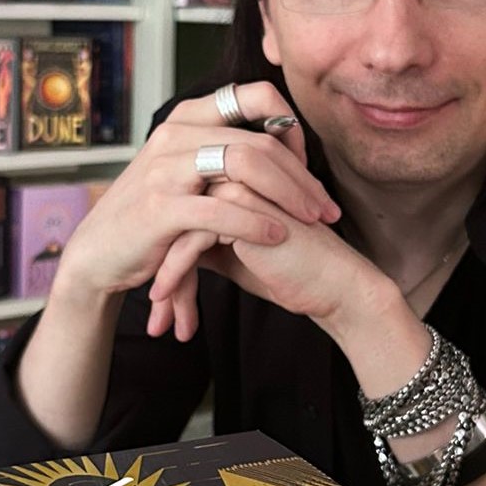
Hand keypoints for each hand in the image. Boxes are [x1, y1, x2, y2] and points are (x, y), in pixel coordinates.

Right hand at [55, 83, 338, 337]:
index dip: (290, 122)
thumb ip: (222, 152)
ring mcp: (166, 170)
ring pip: (246, 165)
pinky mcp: (161, 209)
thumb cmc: (152, 217)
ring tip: (312, 222)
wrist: (98, 254)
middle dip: (303, 176)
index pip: (253, 94)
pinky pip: (221, 209)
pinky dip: (256, 223)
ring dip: (289, 195)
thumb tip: (278, 139)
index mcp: (186, 119)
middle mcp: (175, 135)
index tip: (308, 162)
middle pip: (259, 139)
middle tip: (327, 207)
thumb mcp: (184, 172)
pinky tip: (278, 237)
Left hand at [149, 178, 399, 349]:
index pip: (181, 213)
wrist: (332, 286)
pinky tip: (163, 297)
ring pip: (177, 227)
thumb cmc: (289, 273)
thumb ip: (202, 245)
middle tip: (153, 302)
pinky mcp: (241, 209)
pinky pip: (190, 239)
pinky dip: (173, 272)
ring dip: (162, 271)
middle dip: (157, 262)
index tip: (158, 290)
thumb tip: (164, 253)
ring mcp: (237, 188)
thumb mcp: (233, 257)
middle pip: (175, 217)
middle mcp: (233, 179)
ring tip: (155, 307)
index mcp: (234, 184)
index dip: (164, 252)